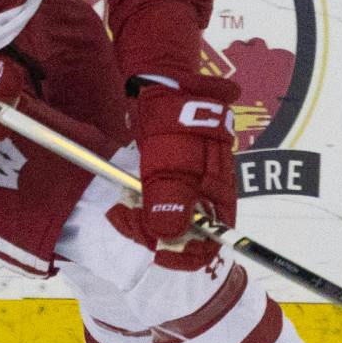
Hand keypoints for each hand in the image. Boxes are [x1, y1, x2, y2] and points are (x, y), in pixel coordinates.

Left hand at [107, 74, 239, 269]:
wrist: (166, 87)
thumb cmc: (177, 124)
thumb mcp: (172, 163)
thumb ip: (171, 201)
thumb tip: (168, 237)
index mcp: (219, 196)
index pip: (212, 245)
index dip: (184, 255)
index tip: (155, 251)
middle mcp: (208, 198)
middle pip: (187, 237)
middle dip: (155, 236)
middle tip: (127, 221)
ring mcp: (190, 188)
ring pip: (170, 222)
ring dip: (145, 223)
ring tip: (122, 210)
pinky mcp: (173, 179)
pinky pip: (160, 206)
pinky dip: (142, 209)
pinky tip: (126, 201)